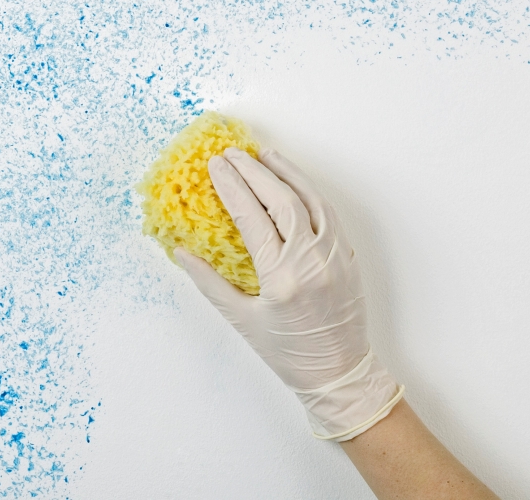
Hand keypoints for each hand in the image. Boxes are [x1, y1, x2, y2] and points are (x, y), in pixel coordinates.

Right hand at [174, 147, 402, 440]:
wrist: (339, 374)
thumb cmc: (287, 353)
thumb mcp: (241, 320)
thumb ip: (208, 282)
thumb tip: (180, 251)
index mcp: (282, 277)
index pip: (252, 217)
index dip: (232, 187)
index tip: (215, 166)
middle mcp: (312, 261)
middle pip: (282, 200)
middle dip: (255, 171)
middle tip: (232, 154)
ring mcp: (335, 256)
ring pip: (311, 200)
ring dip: (287, 172)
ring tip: (264, 155)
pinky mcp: (349, 257)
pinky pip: (328, 213)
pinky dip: (309, 191)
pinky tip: (293, 181)